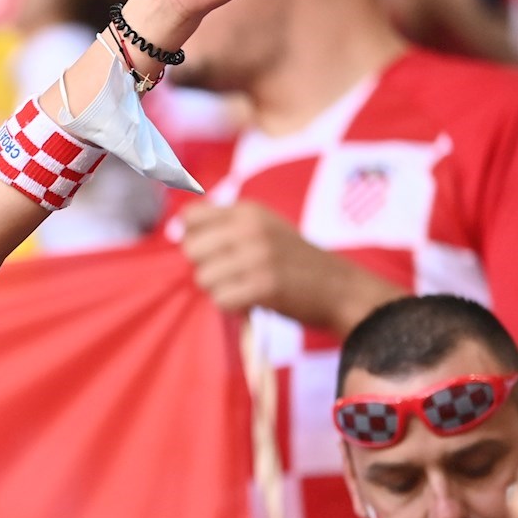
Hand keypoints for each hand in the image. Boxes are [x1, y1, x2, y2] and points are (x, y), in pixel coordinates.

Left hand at [177, 200, 401, 332]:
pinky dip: (233, 307)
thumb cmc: (295, 262)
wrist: (341, 288)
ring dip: (221, 290)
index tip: (213, 252)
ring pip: (203, 278)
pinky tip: (253, 302)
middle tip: (234, 274)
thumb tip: (175, 231)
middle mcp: (251, 228)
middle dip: (207, 267)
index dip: (193, 237)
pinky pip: (221, 300)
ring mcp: (258, 256)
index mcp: (248, 210)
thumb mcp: (264, 228)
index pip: (191, 216)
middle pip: (191, 249)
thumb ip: (223, 227)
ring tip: (247, 288)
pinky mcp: (264, 286)